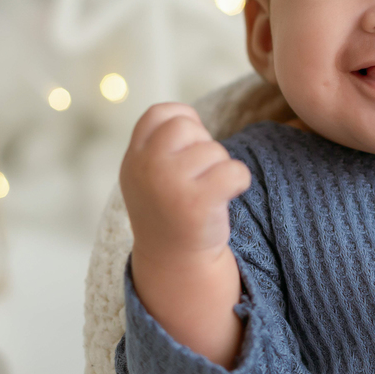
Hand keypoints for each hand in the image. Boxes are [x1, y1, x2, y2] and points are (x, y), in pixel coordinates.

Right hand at [120, 102, 251, 260]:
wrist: (174, 260)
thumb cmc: (170, 206)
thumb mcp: (149, 171)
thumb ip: (159, 142)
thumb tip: (189, 116)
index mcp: (134, 157)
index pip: (159, 113)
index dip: (183, 121)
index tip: (188, 147)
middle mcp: (146, 167)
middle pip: (187, 127)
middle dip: (203, 144)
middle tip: (200, 174)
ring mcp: (169, 184)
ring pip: (215, 150)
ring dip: (221, 167)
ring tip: (208, 191)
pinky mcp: (196, 203)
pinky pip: (235, 171)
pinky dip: (240, 181)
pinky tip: (227, 196)